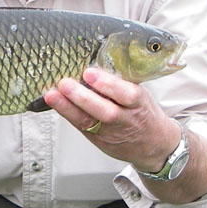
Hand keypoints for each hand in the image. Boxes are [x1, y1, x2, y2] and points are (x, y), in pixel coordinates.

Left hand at [42, 67, 178, 165]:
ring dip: (68, 108)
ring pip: (90, 122)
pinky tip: (55, 104)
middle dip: (83, 98)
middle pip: (106, 112)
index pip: (127, 94)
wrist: (155, 144)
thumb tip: (94, 63)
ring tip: (52, 95)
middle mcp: (126, 120)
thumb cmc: (143, 113)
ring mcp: (112, 133)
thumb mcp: (141, 96)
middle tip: (65, 84)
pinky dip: (67, 115)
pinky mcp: (99, 141)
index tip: (90, 73)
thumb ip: (121, 84)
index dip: (109, 85)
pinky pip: (81, 127)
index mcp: (140, 104)